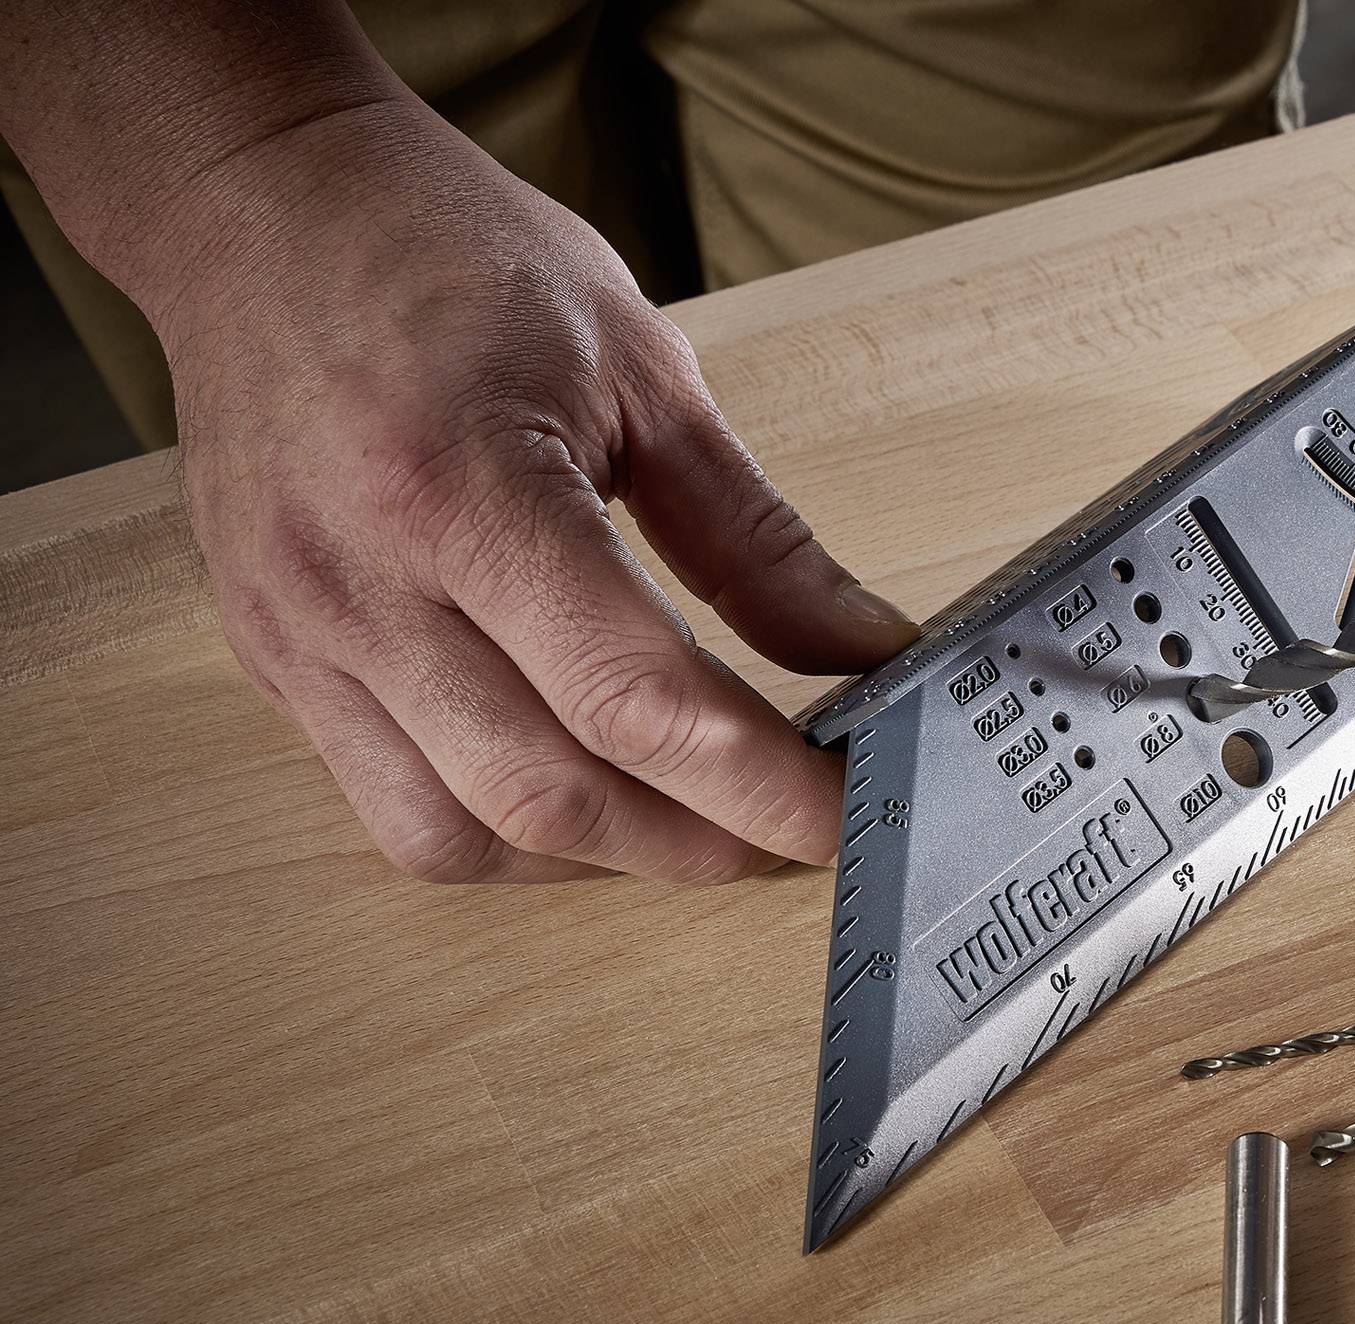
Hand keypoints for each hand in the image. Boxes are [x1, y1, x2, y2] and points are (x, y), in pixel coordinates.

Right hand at [151, 99, 916, 881]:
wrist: (262, 210)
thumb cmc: (449, 258)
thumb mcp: (643, 370)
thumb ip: (757, 537)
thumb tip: (866, 651)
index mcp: (463, 487)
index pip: (636, 701)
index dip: (762, 786)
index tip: (847, 813)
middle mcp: (362, 582)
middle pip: (554, 794)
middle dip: (699, 842)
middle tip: (792, 829)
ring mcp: (302, 634)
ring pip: (463, 835)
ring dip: (604, 856)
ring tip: (696, 819)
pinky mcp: (276, 662)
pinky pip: (397, 808)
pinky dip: (510, 831)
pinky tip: (585, 790)